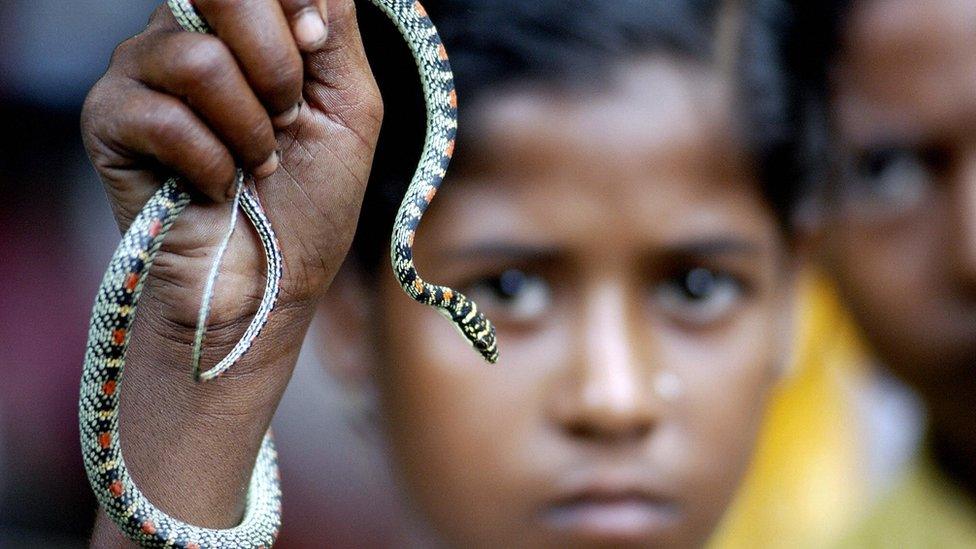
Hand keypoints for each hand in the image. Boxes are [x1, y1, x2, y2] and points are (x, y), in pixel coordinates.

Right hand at [80, 0, 381, 543]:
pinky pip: (163, 116)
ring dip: (248, 130)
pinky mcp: (109, 119)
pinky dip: (210, 165)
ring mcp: (142, 73)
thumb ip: (334, 32)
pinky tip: (216, 188)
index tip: (313, 49)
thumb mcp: (349, 109)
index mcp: (247, 28)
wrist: (267, 283)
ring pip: (198, 58)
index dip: (292, 5)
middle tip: (285, 118)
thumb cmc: (310, 202)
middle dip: (276, 65)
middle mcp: (189, 35)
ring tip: (254, 164)